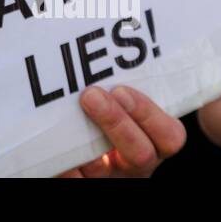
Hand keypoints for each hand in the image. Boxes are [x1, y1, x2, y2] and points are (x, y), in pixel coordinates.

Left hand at [58, 85, 185, 176]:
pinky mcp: (80, 182)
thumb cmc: (101, 108)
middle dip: (117, 122)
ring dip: (86, 140)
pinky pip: (73, 179)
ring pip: (104, 168)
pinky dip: (63, 165)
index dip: (149, 114)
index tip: (121, 90)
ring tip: (66, 118)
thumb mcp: (120, 101)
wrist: (69, 150)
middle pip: (141, 153)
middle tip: (91, 95)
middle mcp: (131, 163)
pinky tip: (51, 146)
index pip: (170, 136)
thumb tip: (104, 39)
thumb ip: (119, 84)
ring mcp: (106, 177)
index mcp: (150, 141)